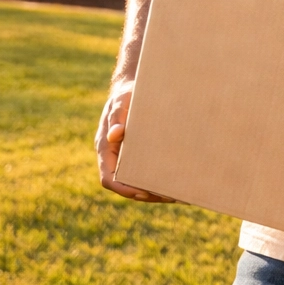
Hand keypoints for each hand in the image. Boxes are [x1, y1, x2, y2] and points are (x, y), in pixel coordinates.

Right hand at [95, 86, 172, 201]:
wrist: (132, 88)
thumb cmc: (127, 94)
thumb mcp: (122, 102)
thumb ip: (118, 117)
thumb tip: (114, 136)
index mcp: (105, 148)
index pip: (108, 177)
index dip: (123, 188)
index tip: (142, 192)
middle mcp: (114, 156)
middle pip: (125, 184)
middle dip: (145, 193)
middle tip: (169, 196)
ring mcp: (126, 156)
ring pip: (136, 180)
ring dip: (154, 190)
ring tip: (178, 193)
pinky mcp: (138, 153)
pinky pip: (145, 170)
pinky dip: (158, 178)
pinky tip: (178, 180)